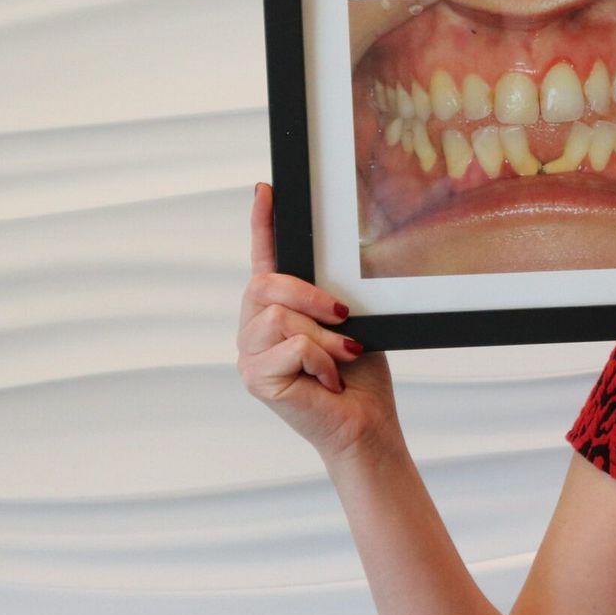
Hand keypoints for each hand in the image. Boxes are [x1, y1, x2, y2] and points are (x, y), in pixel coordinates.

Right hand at [237, 182, 399, 465]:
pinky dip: (321, 360)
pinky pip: (290, 347)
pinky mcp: (256, 378)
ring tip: (341, 358)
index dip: (263, 224)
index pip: (264, 259)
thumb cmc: (358, 374)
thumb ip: (328, 296)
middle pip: (266, 284)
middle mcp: (254, 328)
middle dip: (311, 295)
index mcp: (277, 309)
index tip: (266, 190)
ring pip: (280, 317)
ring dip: (323, 337)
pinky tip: (329, 380)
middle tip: (344, 316)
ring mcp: (250, 353)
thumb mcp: (347, 322)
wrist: (365, 424)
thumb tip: (332, 271)